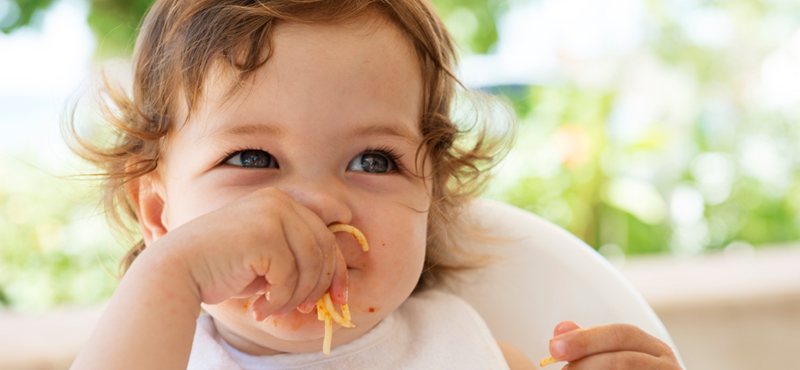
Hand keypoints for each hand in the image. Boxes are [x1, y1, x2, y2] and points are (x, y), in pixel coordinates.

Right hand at [149, 187, 347, 319]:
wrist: (178, 269)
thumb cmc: (222, 267)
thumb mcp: (268, 257)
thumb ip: (298, 258)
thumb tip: (337, 281)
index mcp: (282, 202)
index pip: (326, 236)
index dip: (338, 270)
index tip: (340, 298)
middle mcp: (280, 201)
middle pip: (324, 249)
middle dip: (319, 286)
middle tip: (304, 310)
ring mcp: (273, 213)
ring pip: (309, 265)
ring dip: (295, 297)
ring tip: (274, 310)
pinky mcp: (265, 232)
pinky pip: (289, 276)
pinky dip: (279, 300)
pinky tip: (259, 308)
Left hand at [547, 321, 681, 369]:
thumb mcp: (614, 359)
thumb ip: (590, 346)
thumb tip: (562, 329)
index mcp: (655, 350)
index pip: (621, 334)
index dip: (586, 339)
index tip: (555, 346)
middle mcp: (668, 366)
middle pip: (624, 359)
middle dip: (587, 360)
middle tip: (563, 369)